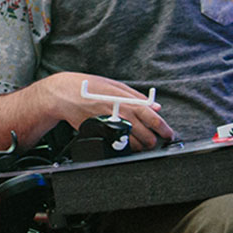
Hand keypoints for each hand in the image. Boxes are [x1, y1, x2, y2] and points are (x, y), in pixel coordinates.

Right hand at [33, 72, 176, 148]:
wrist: (64, 95)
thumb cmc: (89, 87)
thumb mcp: (114, 85)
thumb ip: (137, 96)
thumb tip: (156, 106)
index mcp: (126, 100)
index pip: (151, 116)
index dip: (162, 127)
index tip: (168, 134)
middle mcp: (119, 114)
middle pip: (145, 135)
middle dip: (152, 140)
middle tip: (154, 140)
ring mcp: (110, 126)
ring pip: (133, 144)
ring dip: (140, 146)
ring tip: (141, 142)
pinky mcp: (100, 134)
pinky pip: (117, 146)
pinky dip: (125, 147)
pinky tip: (126, 143)